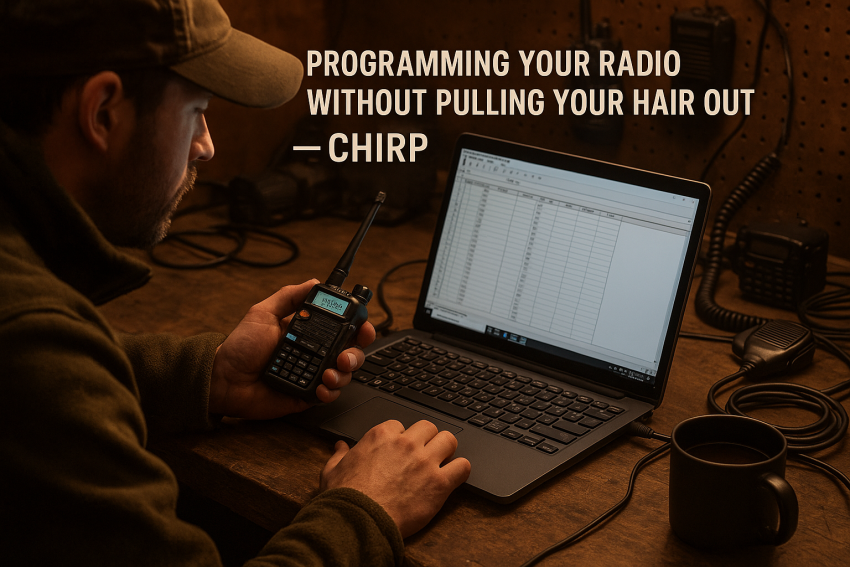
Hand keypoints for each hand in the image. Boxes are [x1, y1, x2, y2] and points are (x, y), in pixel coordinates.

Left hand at [209, 279, 375, 418]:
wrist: (224, 379)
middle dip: (356, 353)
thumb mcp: (263, 313)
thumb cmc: (240, 347)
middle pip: (351, 351)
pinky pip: (330, 395)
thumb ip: (289, 296)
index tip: (364, 327)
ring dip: (344, 373)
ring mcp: (313, 374)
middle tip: (344, 356)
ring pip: (345, 374)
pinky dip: (331, 391)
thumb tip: (314, 281)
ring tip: (328, 373)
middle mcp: (315, 353)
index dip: (359, 327)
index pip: (343, 328)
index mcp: (309, 333)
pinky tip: (321, 388)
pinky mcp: (307, 395)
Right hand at [320, 420, 470, 537]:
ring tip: (442, 462)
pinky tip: (453, 477)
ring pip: (449, 440)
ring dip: (446, 450)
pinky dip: (460, 470)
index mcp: (381, 436)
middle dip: (427, 439)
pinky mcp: (439, 483)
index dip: (402, 438)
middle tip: (425, 454)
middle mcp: (406, 444)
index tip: (401, 450)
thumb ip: (339, 455)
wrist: (358, 521)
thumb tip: (339, 446)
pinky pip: (462, 466)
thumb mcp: (332, 471)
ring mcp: (424, 462)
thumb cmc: (345, 498)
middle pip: (429, 427)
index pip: (401, 425)